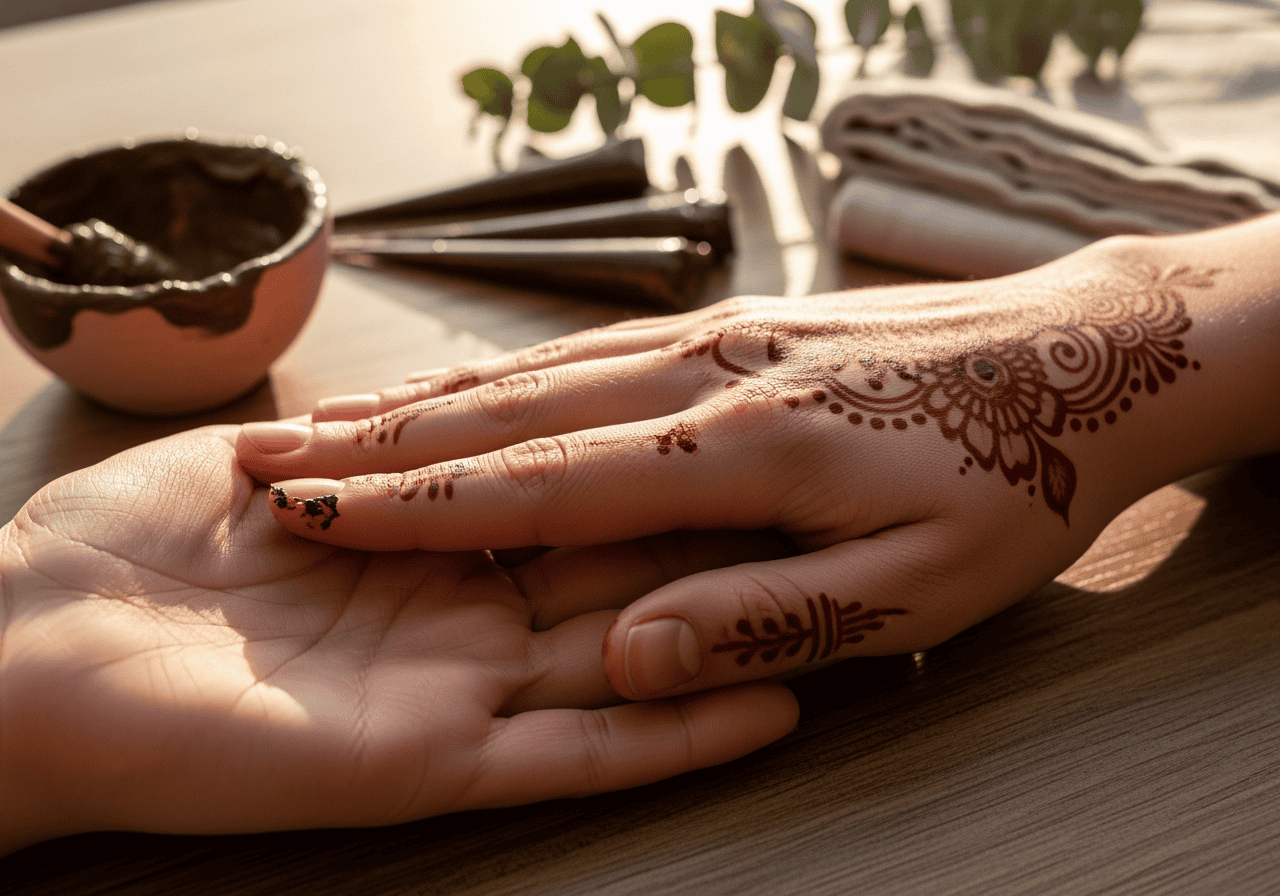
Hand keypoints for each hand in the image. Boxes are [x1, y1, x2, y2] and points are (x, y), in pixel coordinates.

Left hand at [0, 427, 796, 853]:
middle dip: (714, 547)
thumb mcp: (270, 464)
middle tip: (824, 506)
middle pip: (615, 575)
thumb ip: (370, 449)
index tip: (748, 431)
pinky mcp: (435, 761)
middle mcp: (464, 620)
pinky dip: (671, 736)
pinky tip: (766, 711)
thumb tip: (463, 414)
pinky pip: (575, 756)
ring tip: (839, 608)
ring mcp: (458, 693)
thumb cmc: (133, 540)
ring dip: (721, 641)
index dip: (660, 475)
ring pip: (622, 666)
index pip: (572, 501)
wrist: (29, 646)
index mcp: (430, 545)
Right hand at [235, 225, 1279, 701]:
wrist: (1080, 355)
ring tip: (329, 425)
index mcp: (736, 453)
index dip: (423, 505)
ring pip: (535, 371)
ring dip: (424, 401)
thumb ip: (757, 617)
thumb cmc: (1004, 481)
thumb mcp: (909, 590)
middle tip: (278, 472)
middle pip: (513, 414)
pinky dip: (499, 371)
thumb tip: (628, 656)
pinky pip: (584, 348)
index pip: (543, 485)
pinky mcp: (728, 324)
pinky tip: (451, 384)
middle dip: (386, 448)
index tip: (319, 517)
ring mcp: (711, 339)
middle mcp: (704, 379)